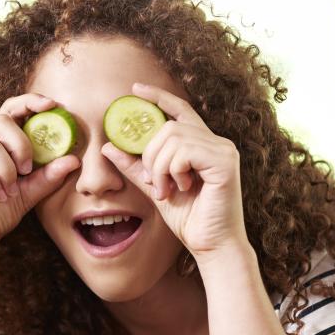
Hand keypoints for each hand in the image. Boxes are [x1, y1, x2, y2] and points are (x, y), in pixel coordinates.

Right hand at [0, 93, 80, 267]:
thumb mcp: (27, 196)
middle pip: (0, 123)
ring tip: (9, 192)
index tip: (52, 106)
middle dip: (21, 146)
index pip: (8, 111)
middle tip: (27, 171)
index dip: (28, 102)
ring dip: (5, 171)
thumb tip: (73, 160)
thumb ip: (46, 178)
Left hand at [101, 82, 247, 257]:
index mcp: (202, 144)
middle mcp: (216, 142)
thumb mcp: (155, 188)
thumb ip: (135, 167)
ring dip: (159, 167)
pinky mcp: (225, 161)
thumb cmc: (189, 219)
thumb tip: (108, 146)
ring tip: (166, 191)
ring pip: (173, 138)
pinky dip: (174, 170)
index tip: (134, 90)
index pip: (179, 109)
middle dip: (150, 155)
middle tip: (153, 183)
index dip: (158, 96)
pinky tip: (182, 188)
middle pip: (168, 126)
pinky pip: (185, 151)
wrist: (211, 245)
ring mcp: (223, 150)